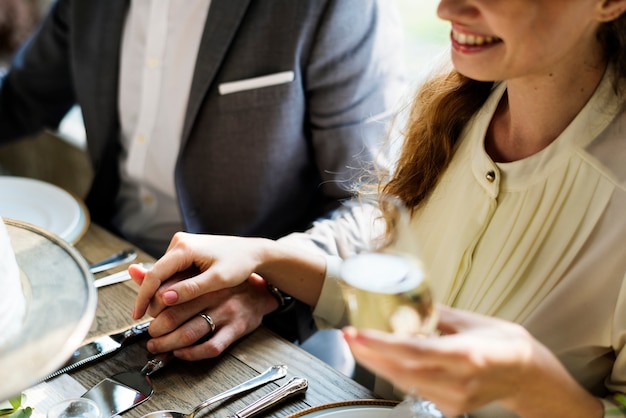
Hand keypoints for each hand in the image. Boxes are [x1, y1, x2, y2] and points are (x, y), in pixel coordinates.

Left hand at [129, 264, 278, 360]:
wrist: (260, 291)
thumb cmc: (223, 283)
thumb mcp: (197, 273)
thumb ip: (166, 276)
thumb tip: (134, 272)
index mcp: (202, 279)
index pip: (167, 294)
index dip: (150, 306)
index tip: (145, 312)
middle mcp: (214, 294)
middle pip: (175, 315)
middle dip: (155, 329)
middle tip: (150, 333)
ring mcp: (226, 312)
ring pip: (190, 333)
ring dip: (168, 344)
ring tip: (157, 345)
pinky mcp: (237, 328)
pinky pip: (212, 346)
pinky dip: (191, 353)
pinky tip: (180, 352)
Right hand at [131, 232, 271, 319]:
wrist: (252, 251)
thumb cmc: (239, 263)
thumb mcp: (217, 280)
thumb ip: (191, 289)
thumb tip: (163, 299)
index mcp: (184, 247)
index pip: (154, 274)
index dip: (143, 297)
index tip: (137, 315)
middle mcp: (179, 242)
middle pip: (156, 273)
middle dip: (151, 297)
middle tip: (151, 320)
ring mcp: (182, 245)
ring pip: (163, 273)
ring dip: (160, 293)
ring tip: (159, 315)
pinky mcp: (186, 250)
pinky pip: (171, 271)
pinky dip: (169, 286)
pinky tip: (171, 302)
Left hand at [343, 305, 602, 416]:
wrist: (529, 376)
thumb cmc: (504, 342)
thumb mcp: (471, 320)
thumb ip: (435, 315)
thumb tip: (404, 304)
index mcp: (468, 354)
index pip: (415, 351)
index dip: (381, 344)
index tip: (356, 333)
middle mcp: (460, 381)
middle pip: (403, 371)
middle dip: (369, 354)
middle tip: (348, 335)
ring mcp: (456, 399)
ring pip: (405, 382)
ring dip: (377, 363)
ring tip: (358, 343)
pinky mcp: (452, 408)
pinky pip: (414, 390)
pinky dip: (395, 373)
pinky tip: (383, 358)